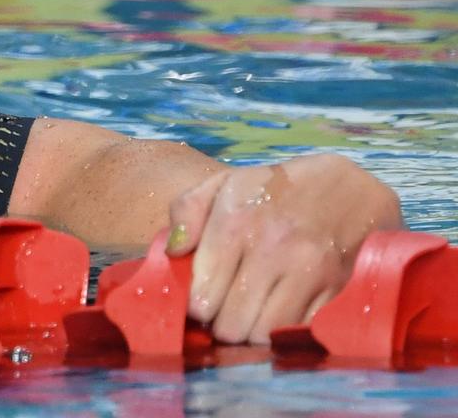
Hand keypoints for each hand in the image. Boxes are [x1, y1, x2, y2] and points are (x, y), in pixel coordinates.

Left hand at [165, 153, 401, 343]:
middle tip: (225, 312)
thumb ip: (186, 212)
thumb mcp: (222, 185)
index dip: (196, 308)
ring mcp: (307, 271)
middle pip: (231, 325)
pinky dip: (283, 330)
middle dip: (222, 325)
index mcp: (234, 224)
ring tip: (249, 315)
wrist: (345, 186)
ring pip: (263, 334)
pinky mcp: (335, 288)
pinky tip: (277, 313)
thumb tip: (173, 252)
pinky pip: (298, 330)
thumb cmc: (272, 189)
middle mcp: (271, 250)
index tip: (202, 301)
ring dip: (251, 333)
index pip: (202, 297)